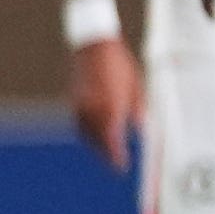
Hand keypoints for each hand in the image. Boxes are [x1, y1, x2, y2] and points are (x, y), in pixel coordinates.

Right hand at [66, 35, 141, 169]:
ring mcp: (81, 106)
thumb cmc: (119, 64)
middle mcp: (93, 110)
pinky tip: (95, 134)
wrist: (94, 46)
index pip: (113, 141)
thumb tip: (141, 131)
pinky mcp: (74, 102)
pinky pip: (80, 124)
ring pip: (87, 134)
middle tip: (115, 163)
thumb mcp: (137, 89)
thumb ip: (138, 113)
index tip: (122, 167)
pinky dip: (88, 133)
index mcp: (111, 107)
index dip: (117, 157)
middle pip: (98, 141)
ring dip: (96, 145)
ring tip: (106, 151)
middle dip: (106, 154)